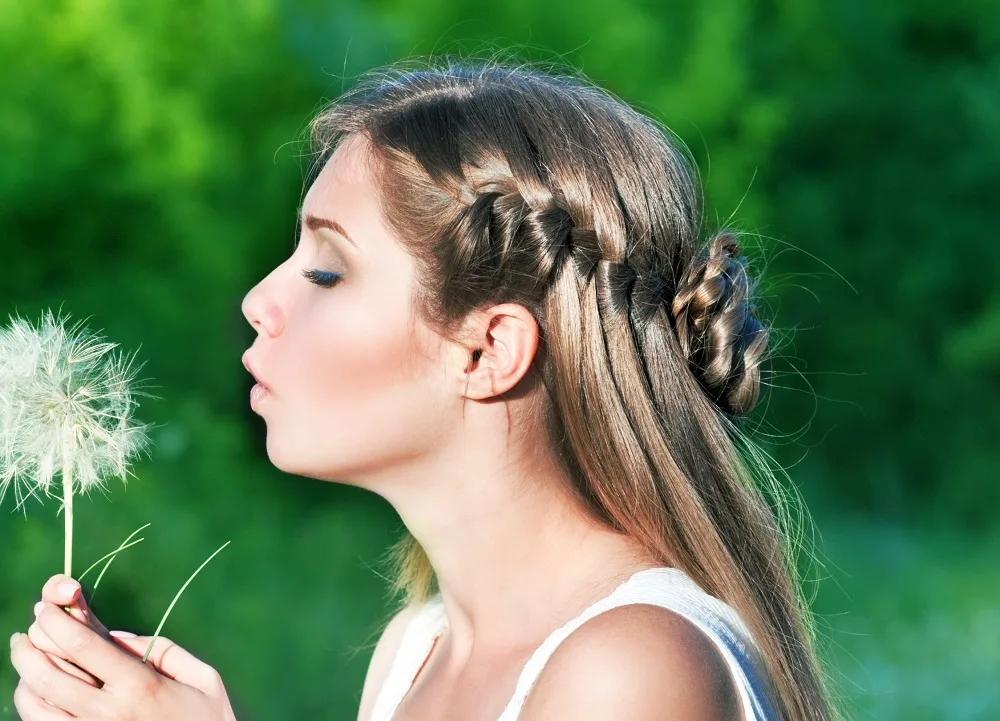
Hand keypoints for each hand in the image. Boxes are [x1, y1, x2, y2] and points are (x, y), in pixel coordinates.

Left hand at [10, 582, 237, 720]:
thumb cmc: (209, 720)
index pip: (83, 645)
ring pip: (35, 707)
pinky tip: (36, 695)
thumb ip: (164, 651)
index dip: (57, 621)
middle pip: (47, 676)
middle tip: (23, 634)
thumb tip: (120, 638)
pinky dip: (32, 708)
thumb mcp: (203, 678)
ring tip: (27, 664)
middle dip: (26, 649)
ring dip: (24, 680)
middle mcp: (109, 713)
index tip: (46, 609)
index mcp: (139, 685)